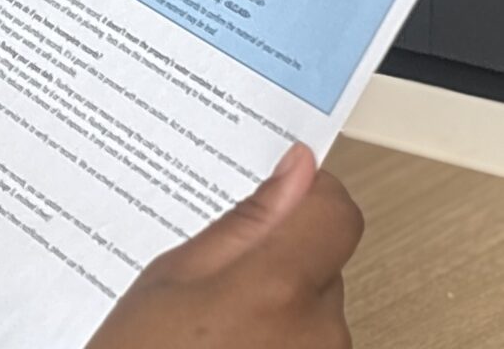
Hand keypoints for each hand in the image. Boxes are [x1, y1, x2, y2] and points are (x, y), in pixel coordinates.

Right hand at [85, 143, 363, 348]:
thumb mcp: (169, 278)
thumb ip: (243, 225)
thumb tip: (294, 173)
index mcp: (277, 287)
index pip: (336, 212)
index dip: (309, 193)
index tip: (281, 188)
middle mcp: (318, 330)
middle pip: (321, 264)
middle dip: (276, 260)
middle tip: (211, 283)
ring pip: (313, 308)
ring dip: (276, 306)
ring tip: (209, 328)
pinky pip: (308, 342)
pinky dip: (276, 340)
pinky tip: (226, 348)